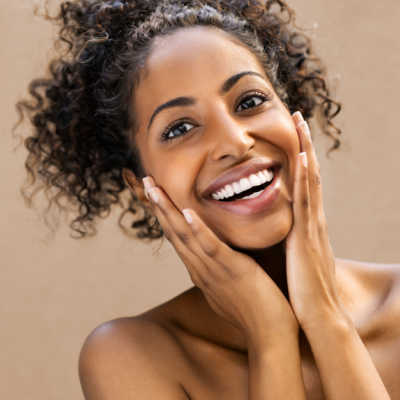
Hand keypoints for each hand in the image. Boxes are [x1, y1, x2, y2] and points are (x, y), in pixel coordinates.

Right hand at [140, 177, 298, 344]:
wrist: (269, 335)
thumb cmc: (253, 309)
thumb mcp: (228, 283)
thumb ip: (218, 265)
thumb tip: (215, 254)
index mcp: (200, 269)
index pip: (176, 236)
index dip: (163, 213)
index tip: (154, 193)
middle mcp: (200, 268)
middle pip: (173, 232)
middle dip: (158, 205)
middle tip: (145, 179)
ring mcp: (213, 270)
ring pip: (185, 236)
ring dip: (168, 211)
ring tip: (155, 188)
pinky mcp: (232, 270)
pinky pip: (211, 247)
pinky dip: (197, 229)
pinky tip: (186, 212)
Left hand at [285, 112, 347, 329]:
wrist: (319, 316)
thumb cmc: (304, 289)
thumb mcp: (297, 258)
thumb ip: (291, 242)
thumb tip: (284, 234)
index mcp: (307, 224)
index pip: (303, 184)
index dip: (300, 158)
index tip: (293, 136)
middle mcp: (312, 219)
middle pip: (308, 174)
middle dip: (304, 145)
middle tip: (298, 116)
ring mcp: (312, 225)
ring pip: (309, 180)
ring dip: (305, 150)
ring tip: (300, 123)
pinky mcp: (307, 235)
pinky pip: (306, 201)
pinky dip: (305, 177)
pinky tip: (303, 158)